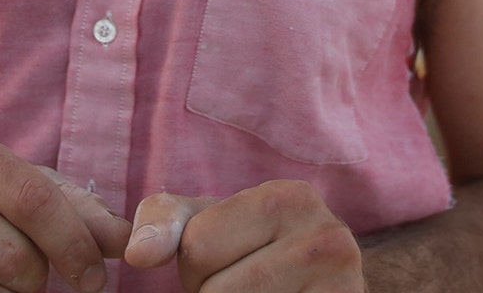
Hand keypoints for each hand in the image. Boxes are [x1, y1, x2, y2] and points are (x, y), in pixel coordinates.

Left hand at [122, 181, 363, 291]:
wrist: (328, 276)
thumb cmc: (258, 247)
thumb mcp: (213, 220)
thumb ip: (166, 222)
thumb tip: (138, 253)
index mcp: (288, 198)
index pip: (198, 249)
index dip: (194, 269)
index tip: (226, 264)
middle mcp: (327, 238)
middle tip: (245, 286)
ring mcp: (344, 286)